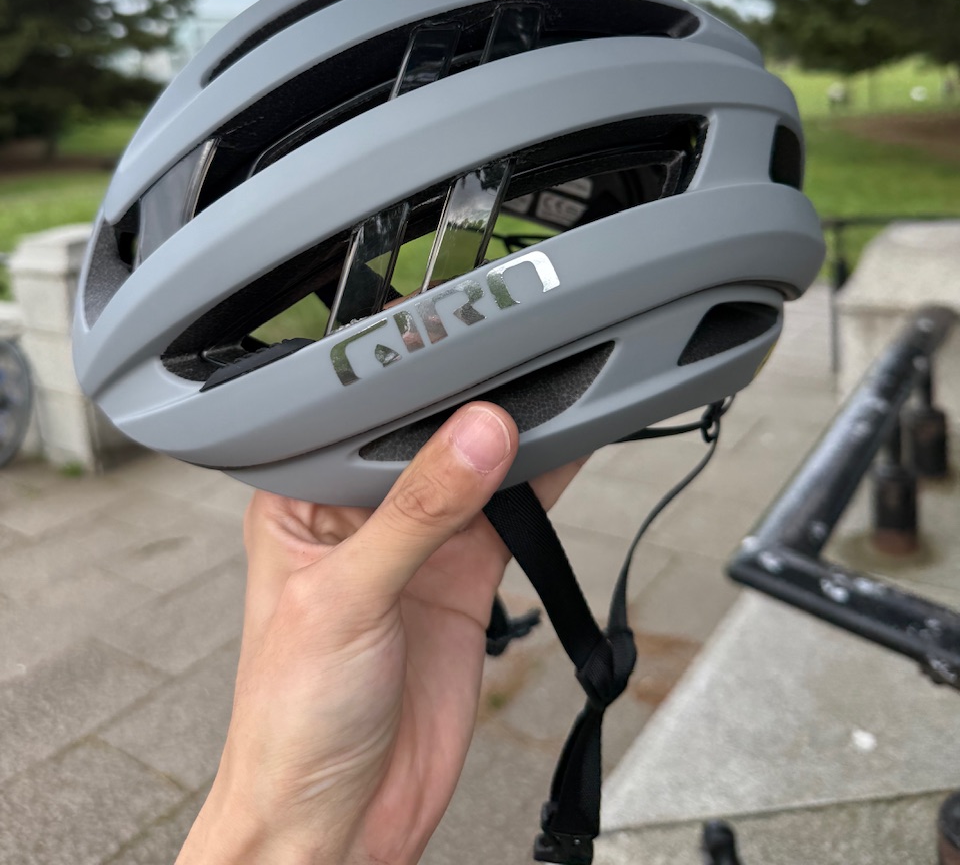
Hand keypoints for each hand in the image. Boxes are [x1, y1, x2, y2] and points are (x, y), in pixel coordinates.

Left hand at [177, 403, 582, 864]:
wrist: (339, 825)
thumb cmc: (289, 723)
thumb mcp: (345, 601)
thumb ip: (417, 513)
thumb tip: (476, 436)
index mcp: (302, 501)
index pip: (362, 419)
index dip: (411, 382)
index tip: (467, 349)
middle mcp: (360, 515)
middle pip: (427, 438)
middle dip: (471, 404)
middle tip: (526, 362)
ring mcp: (417, 548)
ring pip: (475, 472)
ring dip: (514, 440)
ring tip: (559, 395)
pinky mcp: (463, 582)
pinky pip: (511, 518)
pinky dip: (543, 486)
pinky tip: (567, 451)